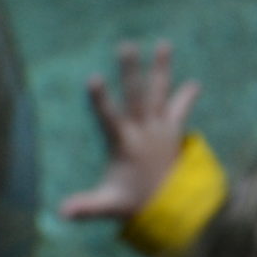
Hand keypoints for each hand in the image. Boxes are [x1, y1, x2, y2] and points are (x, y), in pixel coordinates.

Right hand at [58, 39, 201, 220]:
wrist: (171, 208)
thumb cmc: (132, 202)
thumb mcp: (108, 205)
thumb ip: (85, 206)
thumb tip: (60, 212)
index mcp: (126, 144)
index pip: (110, 118)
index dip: (101, 99)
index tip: (92, 77)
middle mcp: (145, 131)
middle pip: (138, 96)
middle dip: (131, 71)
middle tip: (126, 45)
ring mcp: (162, 129)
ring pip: (161, 94)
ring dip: (162, 69)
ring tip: (165, 43)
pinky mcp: (173, 132)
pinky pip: (181, 110)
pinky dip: (187, 97)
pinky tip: (195, 82)